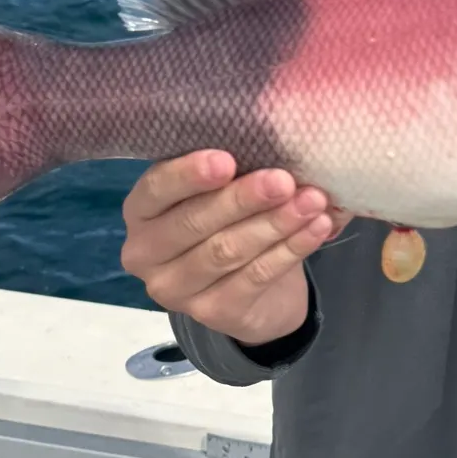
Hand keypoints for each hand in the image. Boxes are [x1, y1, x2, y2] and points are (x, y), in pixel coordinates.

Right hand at [120, 151, 340, 347]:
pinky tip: (316, 228)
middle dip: (243, 198)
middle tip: (284, 180)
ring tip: (312, 201)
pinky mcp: (211, 313)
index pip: (156, 189)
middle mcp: (145, 253)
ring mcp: (175, 288)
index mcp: (140, 210)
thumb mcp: (222, 191)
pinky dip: (290, 249)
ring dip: (275, 223)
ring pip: (227, 251)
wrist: (257, 292)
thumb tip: (271, 144)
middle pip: (195, 222)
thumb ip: (230, 173)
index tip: (228, 160)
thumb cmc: (232, 221)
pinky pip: (254, 277)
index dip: (189, 175)